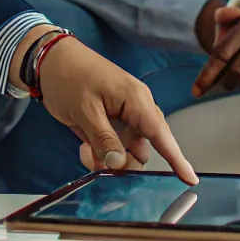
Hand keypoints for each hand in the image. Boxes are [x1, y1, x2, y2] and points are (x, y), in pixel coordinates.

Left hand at [37, 37, 199, 182]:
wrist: (49, 61)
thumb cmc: (69, 76)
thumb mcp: (84, 110)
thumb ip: (104, 139)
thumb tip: (120, 164)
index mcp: (136, 100)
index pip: (161, 134)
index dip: (176, 159)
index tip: (190, 179)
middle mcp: (135, 109)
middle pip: (144, 149)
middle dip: (124, 162)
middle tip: (98, 160)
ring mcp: (123, 117)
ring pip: (127, 152)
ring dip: (109, 159)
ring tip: (85, 151)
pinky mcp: (110, 123)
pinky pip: (114, 148)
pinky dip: (101, 154)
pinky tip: (84, 147)